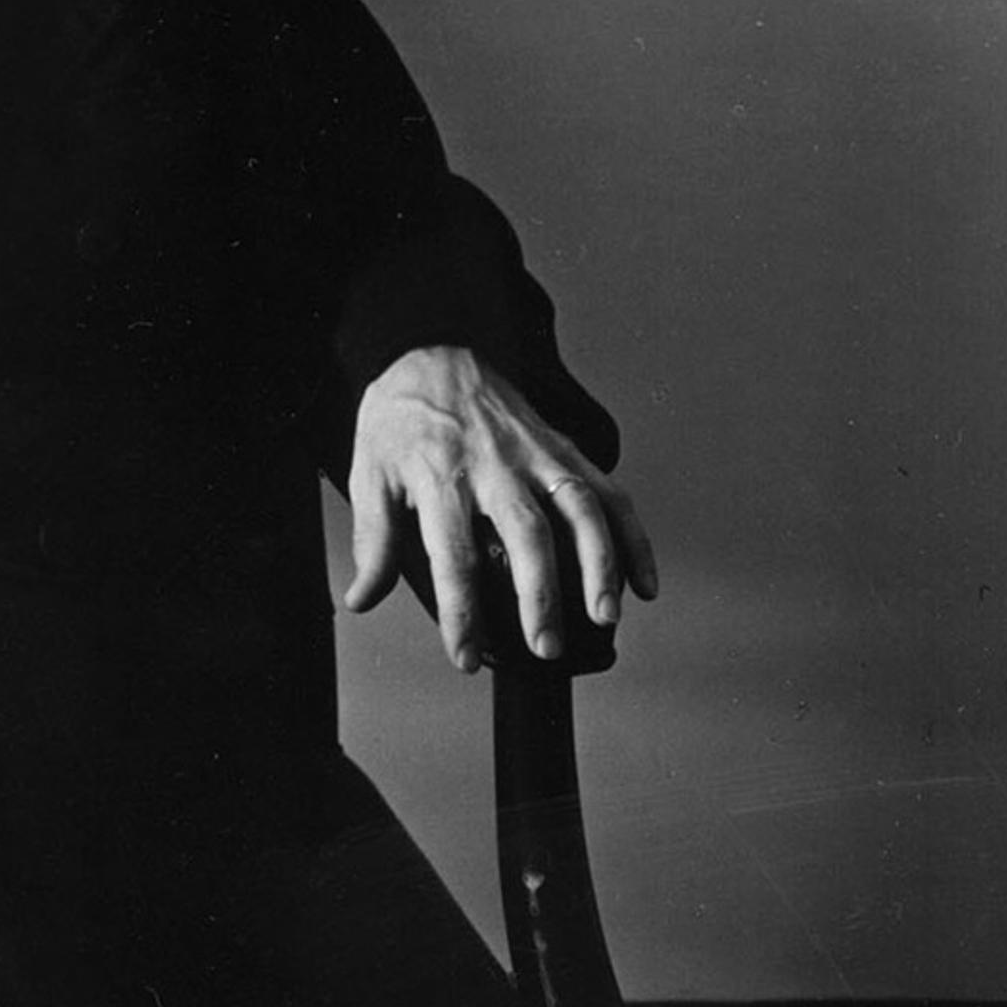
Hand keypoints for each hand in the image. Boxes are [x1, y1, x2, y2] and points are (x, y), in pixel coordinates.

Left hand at [342, 344, 657, 667]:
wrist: (431, 350)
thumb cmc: (400, 420)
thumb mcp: (368, 474)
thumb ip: (372, 541)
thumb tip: (362, 600)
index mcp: (439, 476)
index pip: (452, 556)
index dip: (460, 612)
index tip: (465, 655)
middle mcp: (494, 466)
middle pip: (525, 534)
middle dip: (539, 595)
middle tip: (545, 647)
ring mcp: (537, 455)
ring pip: (580, 509)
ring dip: (600, 565)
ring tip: (606, 616)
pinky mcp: (566, 448)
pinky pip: (609, 493)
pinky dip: (633, 537)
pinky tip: (644, 582)